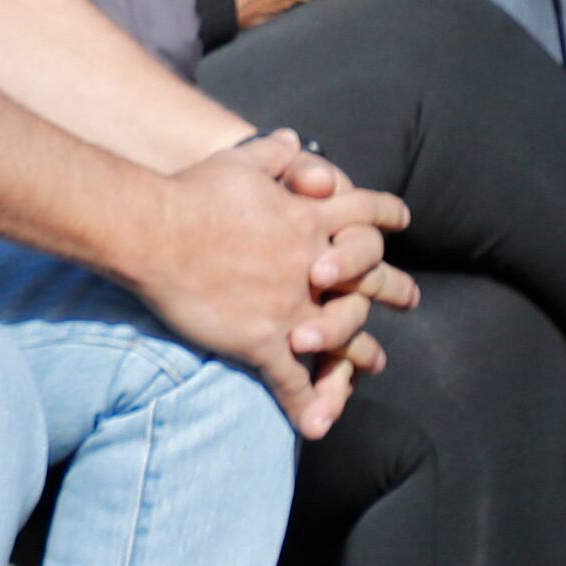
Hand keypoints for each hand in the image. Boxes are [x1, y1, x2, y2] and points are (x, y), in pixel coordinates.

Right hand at [121, 132, 408, 436]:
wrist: (154, 231)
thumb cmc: (192, 192)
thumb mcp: (239, 161)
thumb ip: (274, 155)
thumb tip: (296, 139)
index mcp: (309, 218)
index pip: (364, 213)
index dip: (385, 216)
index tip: (402, 219)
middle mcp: (312, 264)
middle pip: (368, 278)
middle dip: (393, 288)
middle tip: (410, 297)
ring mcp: (293, 306)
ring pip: (343, 337)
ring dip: (360, 354)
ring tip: (374, 365)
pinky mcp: (265, 341)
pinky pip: (295, 381)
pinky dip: (308, 406)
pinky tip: (315, 426)